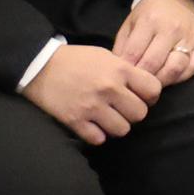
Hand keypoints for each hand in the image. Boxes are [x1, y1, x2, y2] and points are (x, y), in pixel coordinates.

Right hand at [25, 44, 160, 146]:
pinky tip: (93, 126)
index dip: (150, 96)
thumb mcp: (106, 56)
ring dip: (117, 126)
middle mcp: (109, 88)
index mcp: (120, 69)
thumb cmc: (76, 59)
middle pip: (140, 113)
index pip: (153, 90)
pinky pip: (99, 139)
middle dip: (133, 113)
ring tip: (108, 118)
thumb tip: (143, 87)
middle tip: (123, 109)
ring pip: (122, 130)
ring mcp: (92, 106)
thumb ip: (126, 71)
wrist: (39, 65)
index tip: (142, 97)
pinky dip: (98, 135)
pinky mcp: (74, 120)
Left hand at [110, 0, 193, 88]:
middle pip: (154, 63)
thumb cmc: (150, 14)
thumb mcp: (131, 23)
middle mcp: (172, 28)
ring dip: (161, 80)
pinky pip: (193, 68)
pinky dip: (180, 77)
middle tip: (134, 84)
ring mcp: (189, 37)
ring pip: (175, 68)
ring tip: (151, 83)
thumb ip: (122, 47)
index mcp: (150, 20)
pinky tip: (169, 78)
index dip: (125, 69)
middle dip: (141, 78)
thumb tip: (119, 71)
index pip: (134, 53)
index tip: (121, 78)